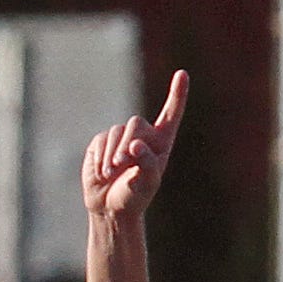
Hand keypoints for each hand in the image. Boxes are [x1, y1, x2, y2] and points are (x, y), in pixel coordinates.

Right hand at [82, 71, 185, 228]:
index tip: (182, 74)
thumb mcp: (147, 184)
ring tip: (110, 174)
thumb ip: (147, 163)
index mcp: (161, 142)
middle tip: (122, 164)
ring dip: (112, 154)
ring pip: (116, 132)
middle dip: (127, 143)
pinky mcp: (101, 142)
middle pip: (136, 123)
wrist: (109, 207)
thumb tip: (136, 144)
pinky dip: (100, 158)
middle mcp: (142, 135)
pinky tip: (102, 173)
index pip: (171, 114)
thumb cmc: (134, 197)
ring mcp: (121, 137)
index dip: (177, 94)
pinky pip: (100, 141)